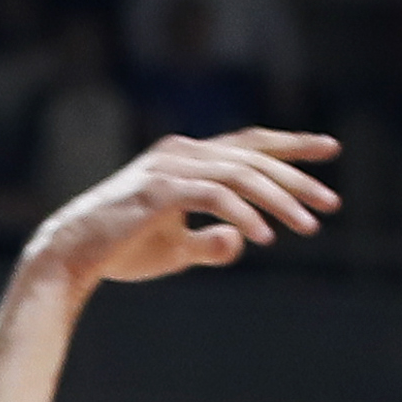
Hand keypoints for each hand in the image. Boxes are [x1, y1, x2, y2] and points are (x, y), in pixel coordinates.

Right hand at [25, 130, 340, 287]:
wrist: (69, 257)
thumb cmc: (119, 252)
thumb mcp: (174, 249)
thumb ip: (209, 242)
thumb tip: (242, 241)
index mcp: (186, 158)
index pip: (249, 144)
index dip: (291, 146)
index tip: (330, 151)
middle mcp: (181, 153)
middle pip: (254, 157)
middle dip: (298, 179)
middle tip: (332, 203)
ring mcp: (170, 168)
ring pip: (241, 175)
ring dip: (279, 202)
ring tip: (309, 227)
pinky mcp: (160, 190)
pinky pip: (215, 196)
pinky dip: (244, 215)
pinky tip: (264, 238)